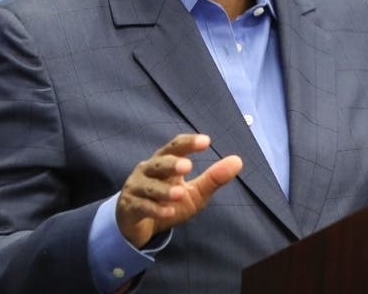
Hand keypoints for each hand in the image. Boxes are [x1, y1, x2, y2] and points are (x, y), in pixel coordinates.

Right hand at [115, 133, 242, 247]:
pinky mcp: (129, 207)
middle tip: (187, 166)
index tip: (206, 141)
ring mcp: (136, 188)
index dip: (189, 143)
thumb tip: (238, 161)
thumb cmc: (169, 202)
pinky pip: (142, 206)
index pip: (175, 146)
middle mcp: (148, 170)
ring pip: (149, 187)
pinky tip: (169, 212)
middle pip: (159, 163)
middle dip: (172, 164)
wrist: (138, 225)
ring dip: (164, 190)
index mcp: (164, 161)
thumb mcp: (194, 192)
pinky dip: (155, 209)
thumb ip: (213, 178)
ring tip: (180, 194)